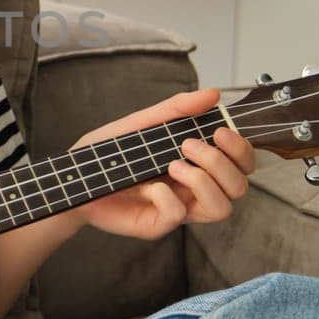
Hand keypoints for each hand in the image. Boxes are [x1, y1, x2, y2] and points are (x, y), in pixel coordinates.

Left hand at [70, 87, 256, 242]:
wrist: (75, 174)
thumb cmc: (110, 151)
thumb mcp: (143, 123)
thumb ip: (177, 109)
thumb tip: (213, 94)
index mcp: (198, 163)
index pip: (242, 164)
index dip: (241, 150)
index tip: (220, 131)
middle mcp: (194, 188)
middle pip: (239, 187)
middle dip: (221, 163)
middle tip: (188, 145)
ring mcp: (179, 208)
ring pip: (221, 208)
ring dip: (202, 181)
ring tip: (173, 164)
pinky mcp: (158, 225)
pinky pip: (178, 215)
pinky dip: (166, 196)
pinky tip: (147, 186)